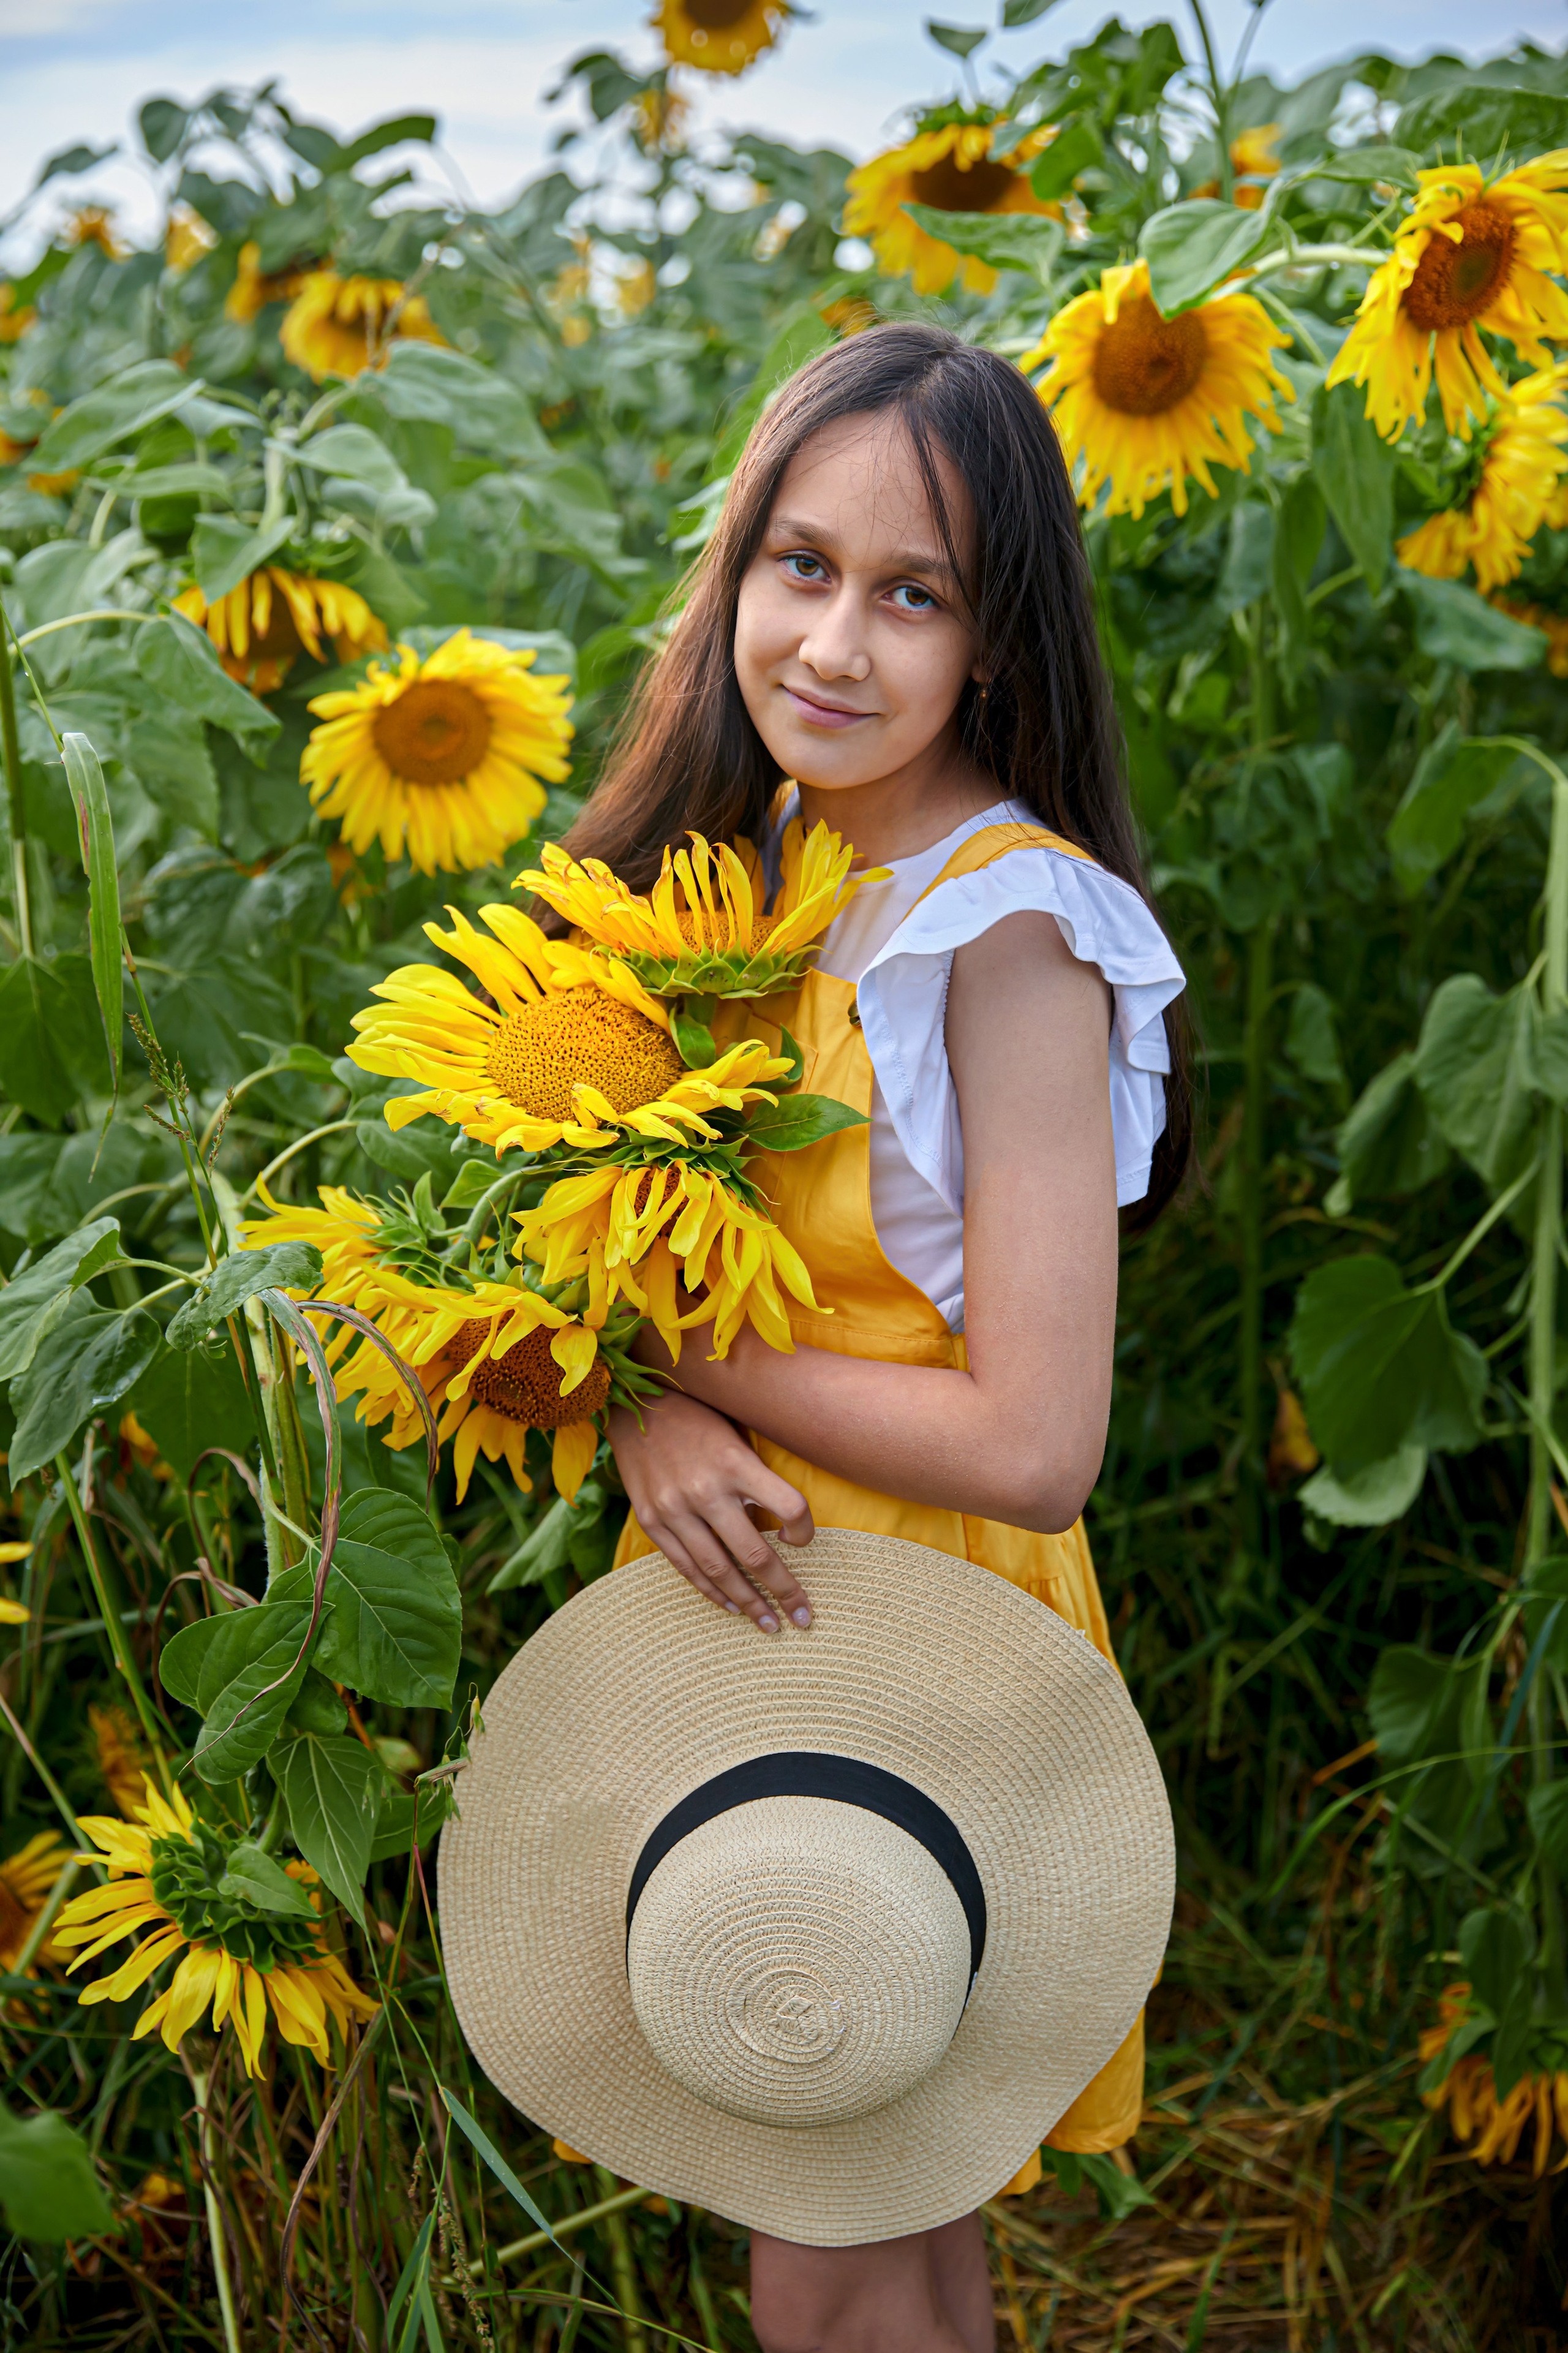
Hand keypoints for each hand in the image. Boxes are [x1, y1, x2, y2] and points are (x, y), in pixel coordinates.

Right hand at [607, 1390, 814, 1630]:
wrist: (635, 1407)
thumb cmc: (699, 1418)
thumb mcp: (738, 1434)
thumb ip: (759, 1477)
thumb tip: (788, 1523)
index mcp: (736, 1462)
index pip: (790, 1508)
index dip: (806, 1530)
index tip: (805, 1540)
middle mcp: (706, 1489)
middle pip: (755, 1553)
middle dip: (784, 1590)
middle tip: (803, 1616)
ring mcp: (674, 1509)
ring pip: (719, 1570)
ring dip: (748, 1602)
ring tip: (770, 1622)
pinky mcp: (651, 1521)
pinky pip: (686, 1566)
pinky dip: (711, 1590)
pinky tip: (731, 1605)